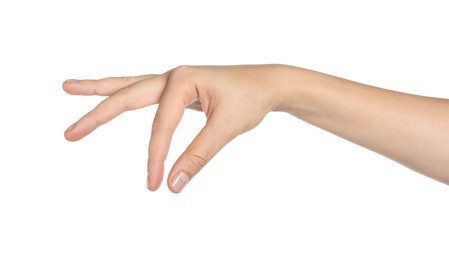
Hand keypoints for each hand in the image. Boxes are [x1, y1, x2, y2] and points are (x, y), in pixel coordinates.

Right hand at [64, 65, 284, 192]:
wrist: (267, 84)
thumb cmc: (249, 99)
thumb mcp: (225, 128)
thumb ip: (198, 156)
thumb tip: (173, 185)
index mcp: (183, 80)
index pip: (161, 126)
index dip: (156, 157)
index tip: (154, 184)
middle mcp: (173, 76)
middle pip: (127, 96)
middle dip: (97, 114)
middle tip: (70, 132)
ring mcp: (173, 81)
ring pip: (129, 87)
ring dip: (100, 91)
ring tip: (70, 87)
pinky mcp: (177, 90)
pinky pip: (143, 93)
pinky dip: (122, 95)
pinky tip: (111, 97)